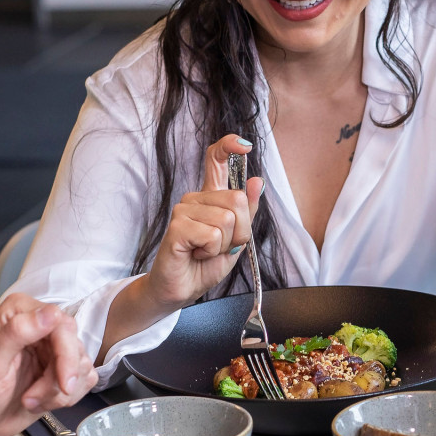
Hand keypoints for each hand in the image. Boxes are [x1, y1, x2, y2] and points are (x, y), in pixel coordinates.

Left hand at [0, 294, 96, 435]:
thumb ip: (16, 333)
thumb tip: (50, 313)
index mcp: (20, 312)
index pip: (60, 323)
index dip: (66, 352)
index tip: (62, 381)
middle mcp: (40, 325)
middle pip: (75, 345)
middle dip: (60, 378)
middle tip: (35, 398)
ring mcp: (53, 348)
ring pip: (82, 365)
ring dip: (58, 392)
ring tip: (29, 399)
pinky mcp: (63, 370)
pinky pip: (85, 381)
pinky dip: (65, 399)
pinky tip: (40, 402)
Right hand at [142, 135, 262, 309]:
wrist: (182, 289)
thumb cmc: (205, 264)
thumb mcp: (237, 239)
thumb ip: (247, 212)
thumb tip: (257, 181)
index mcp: (211, 197)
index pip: (216, 159)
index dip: (229, 146)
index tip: (244, 146)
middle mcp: (196, 198)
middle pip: (237, 200)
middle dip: (240, 231)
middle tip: (221, 246)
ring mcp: (184, 210)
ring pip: (227, 219)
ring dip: (224, 244)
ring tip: (206, 251)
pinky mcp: (177, 226)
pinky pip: (212, 234)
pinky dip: (211, 251)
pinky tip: (197, 254)